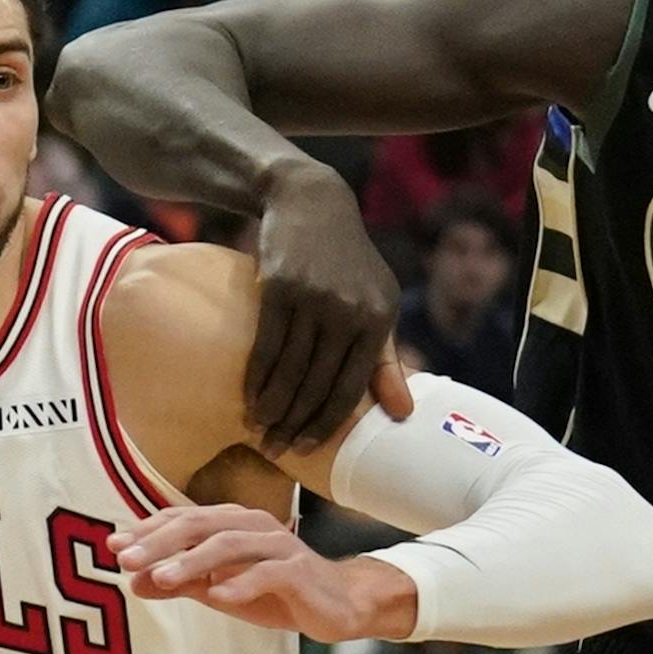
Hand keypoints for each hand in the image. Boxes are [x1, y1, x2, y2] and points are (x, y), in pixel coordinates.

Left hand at [109, 505, 414, 642]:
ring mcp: (277, 545)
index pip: (181, 520)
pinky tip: (218, 596)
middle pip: (198, 526)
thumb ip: (179, 584)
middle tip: (126, 560)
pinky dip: (242, 583)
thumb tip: (133, 582)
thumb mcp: (218, 590)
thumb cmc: (273, 591)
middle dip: (159, 542)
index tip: (113, 547)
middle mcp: (251, 525)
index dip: (146, 531)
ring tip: (163, 579)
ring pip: (229, 545)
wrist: (337, 605)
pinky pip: (268, 573)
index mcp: (229, 524)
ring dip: (193, 562)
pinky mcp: (298, 571)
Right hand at [249, 163, 408, 457]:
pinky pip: (266, 345)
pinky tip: (249, 398)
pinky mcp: (280, 287)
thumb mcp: (377, 303)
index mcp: (377, 319)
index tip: (307, 449)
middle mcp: (348, 311)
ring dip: (272, 406)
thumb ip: (385, 360)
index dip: (326, 422)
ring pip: (290, 369)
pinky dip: (256, 377)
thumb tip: (404, 413)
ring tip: (259, 430)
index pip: (350, 387)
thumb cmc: (348, 264)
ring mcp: (313, 298)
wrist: (312, 204)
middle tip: (276, 449)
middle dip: (295, 422)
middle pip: (317, 383)